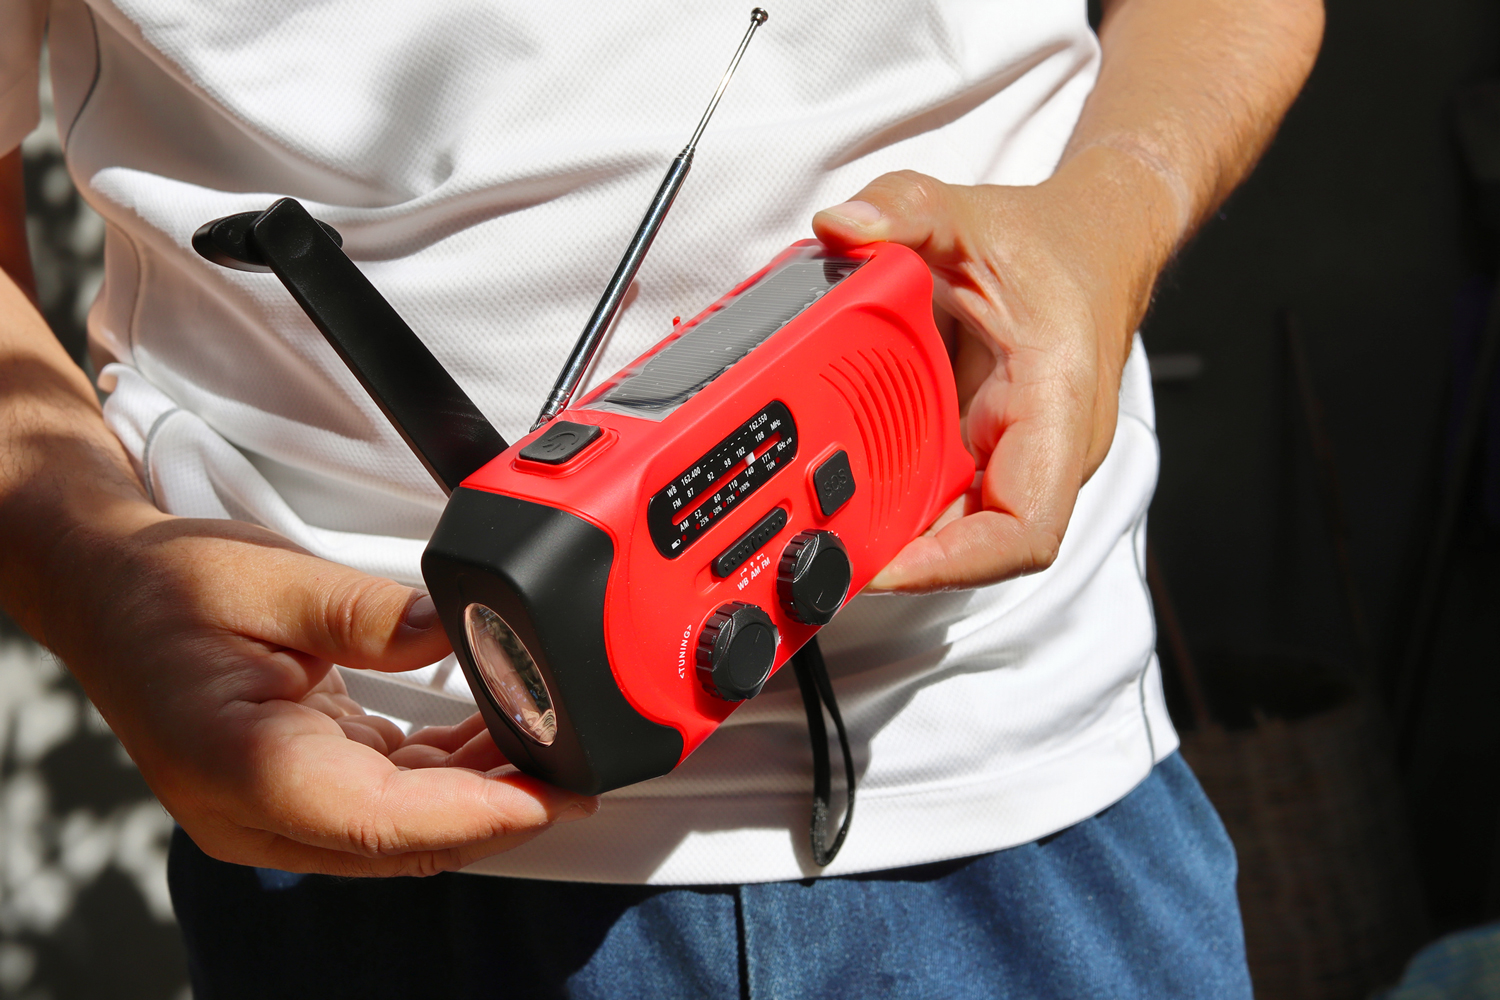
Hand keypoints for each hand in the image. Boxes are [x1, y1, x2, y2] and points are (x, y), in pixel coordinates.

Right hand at [40, 501, 594, 875]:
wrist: (107, 593)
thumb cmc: (166, 588)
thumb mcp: (271, 579)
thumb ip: (369, 612)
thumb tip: (457, 631)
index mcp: (242, 766)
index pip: (385, 821)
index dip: (481, 815)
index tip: (557, 794)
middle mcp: (256, 810)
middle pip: (406, 838)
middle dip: (502, 809)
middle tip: (580, 767)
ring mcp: (275, 810)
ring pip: (405, 826)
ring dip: (480, 790)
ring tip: (549, 741)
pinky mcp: (296, 790)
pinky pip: (389, 797)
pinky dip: (447, 773)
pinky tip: (493, 733)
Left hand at [813, 161, 1161, 591]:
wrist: (1100, 244)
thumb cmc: (1056, 247)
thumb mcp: (972, 214)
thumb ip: (906, 209)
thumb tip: (842, 227)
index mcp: (1058, 407)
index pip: (1024, 530)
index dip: (954, 563)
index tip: (886, 566)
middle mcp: (1046, 452)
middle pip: (977, 544)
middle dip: (901, 555)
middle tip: (822, 550)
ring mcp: (1020, 458)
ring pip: (957, 527)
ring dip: (894, 534)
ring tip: (821, 531)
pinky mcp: (993, 452)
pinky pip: (946, 496)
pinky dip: (897, 498)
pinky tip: (845, 493)